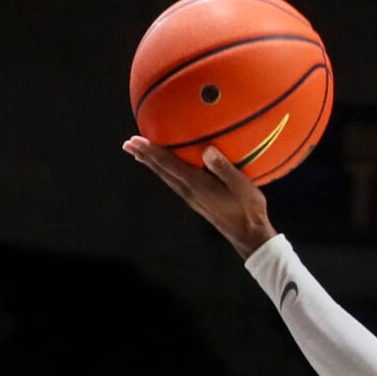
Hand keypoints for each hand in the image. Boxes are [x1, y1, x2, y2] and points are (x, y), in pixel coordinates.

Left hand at [124, 137, 274, 256]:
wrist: (248, 235)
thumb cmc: (248, 209)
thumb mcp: (241, 186)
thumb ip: (224, 167)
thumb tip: (207, 150)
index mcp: (197, 185)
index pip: (168, 164)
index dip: (151, 151)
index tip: (135, 140)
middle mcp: (189, 191)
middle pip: (161, 171)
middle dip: (144, 156)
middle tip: (128, 144)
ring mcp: (191, 198)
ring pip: (165, 177)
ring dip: (151, 164)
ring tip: (140, 154)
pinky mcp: (196, 201)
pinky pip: (174, 181)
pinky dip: (164, 170)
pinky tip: (166, 168)